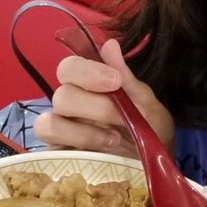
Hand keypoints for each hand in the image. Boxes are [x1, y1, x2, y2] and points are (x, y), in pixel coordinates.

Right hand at [34, 39, 174, 157]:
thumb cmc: (150, 127)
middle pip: (62, 94)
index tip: (115, 82)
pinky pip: (51, 146)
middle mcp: (72, 103)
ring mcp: (63, 129)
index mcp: (91, 85)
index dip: (88, 72)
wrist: (156, 162)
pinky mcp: (59, 154)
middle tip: (124, 117)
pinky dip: (78, 144)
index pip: (70, 67)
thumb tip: (110, 44)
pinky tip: (103, 149)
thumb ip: (126, 77)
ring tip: (114, 139)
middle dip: (97, 106)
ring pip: (50, 121)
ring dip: (85, 131)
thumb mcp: (145, 102)